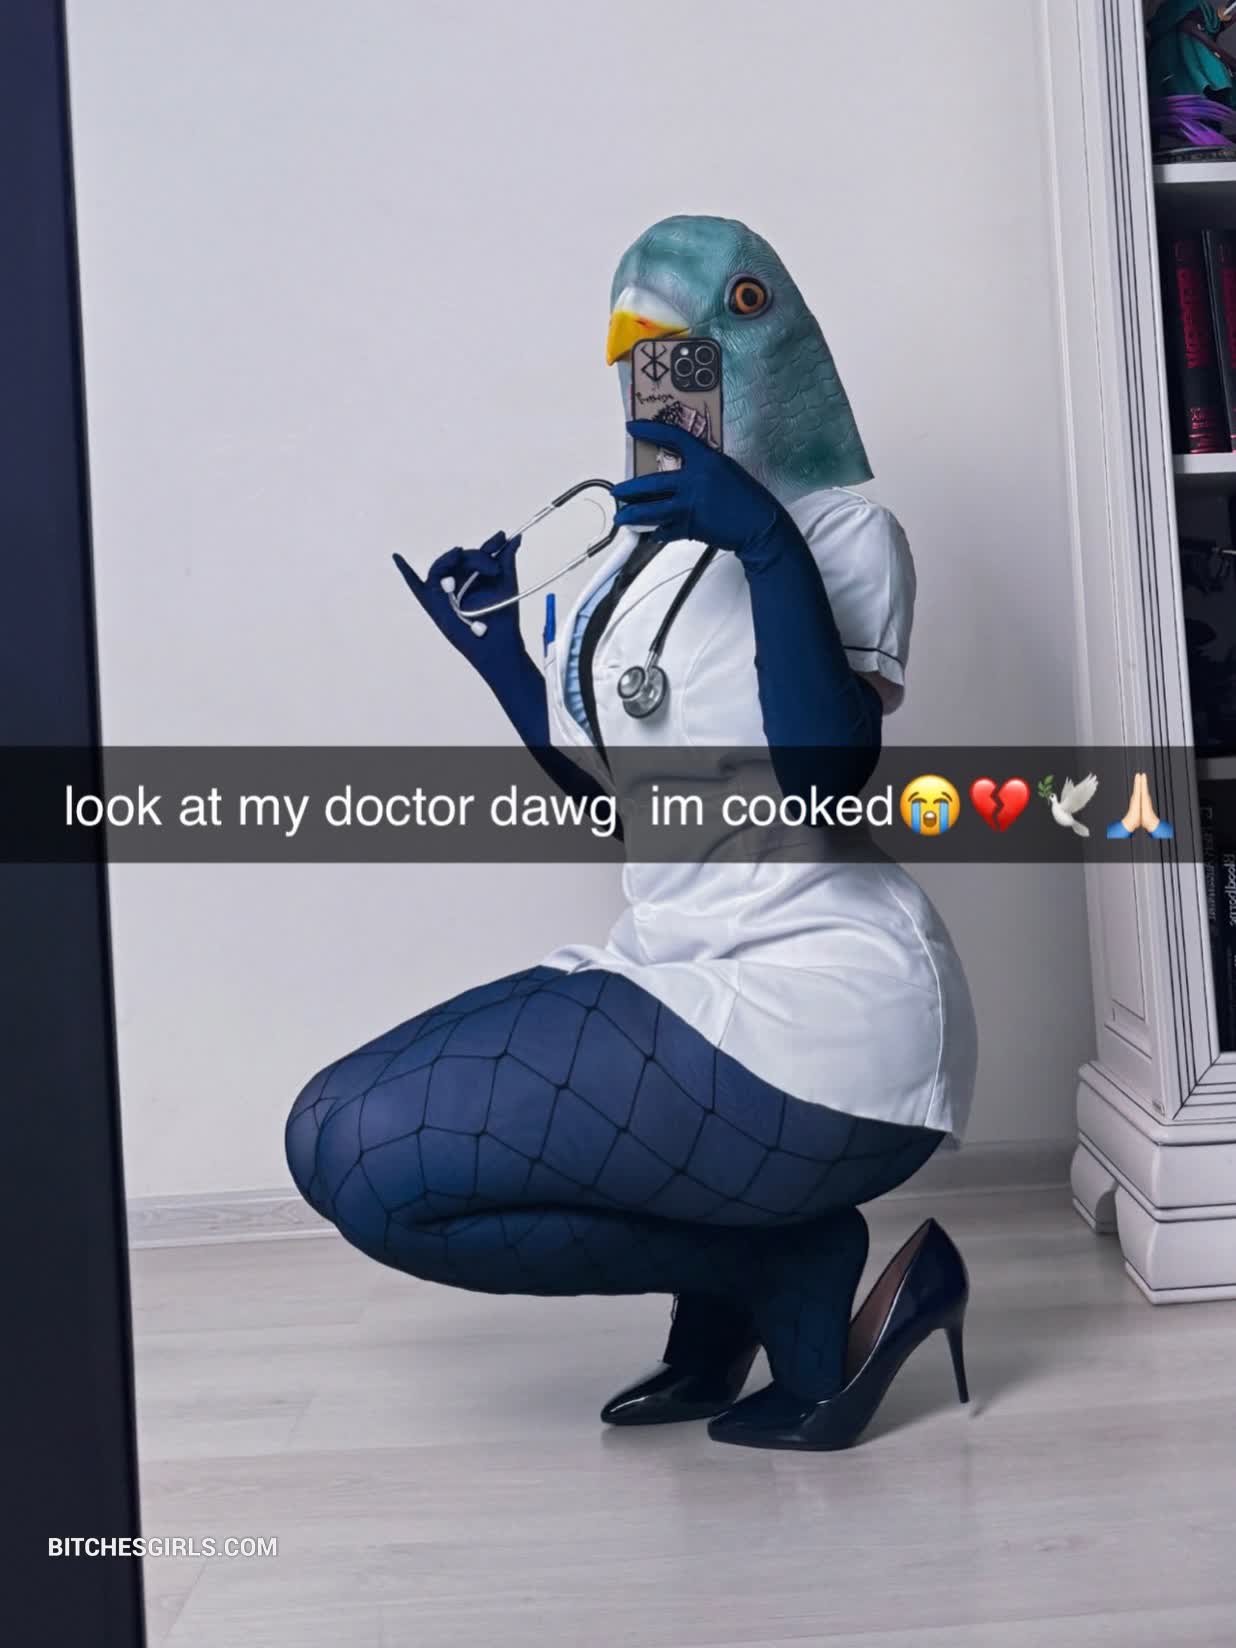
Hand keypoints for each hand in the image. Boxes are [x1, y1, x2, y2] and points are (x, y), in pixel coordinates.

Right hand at [393, 532, 524, 674]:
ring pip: (442, 565)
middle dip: (477, 557)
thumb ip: (506, 559)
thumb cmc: (503, 616)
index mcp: (476, 576)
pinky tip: (397, 557)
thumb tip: (517, 538)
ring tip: (459, 554)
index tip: (502, 536)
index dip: (490, 544)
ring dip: (451, 558)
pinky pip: (415, 585)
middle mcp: (459, 581)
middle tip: (494, 569)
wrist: (497, 642)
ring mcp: (444, 590)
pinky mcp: (432, 601)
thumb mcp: (506, 583)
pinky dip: (405, 571)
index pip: (479, 554)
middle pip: (462, 557)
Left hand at [613, 420, 790, 560]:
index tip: (632, 428)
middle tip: (617, 491)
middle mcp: (694, 481)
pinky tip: (649, 534)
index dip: (649, 431)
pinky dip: (656, 532)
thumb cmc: (748, 498)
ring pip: (650, 511)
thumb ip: (702, 469)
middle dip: (629, 489)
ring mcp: (690, 505)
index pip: (672, 437)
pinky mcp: (690, 527)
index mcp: (706, 460)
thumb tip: (680, 474)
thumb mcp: (726, 471)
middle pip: (650, 483)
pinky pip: (665, 530)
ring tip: (621, 518)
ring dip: (632, 515)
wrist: (761, 526)